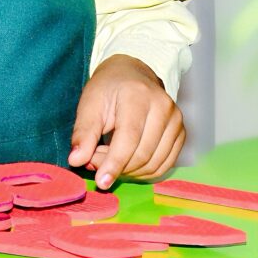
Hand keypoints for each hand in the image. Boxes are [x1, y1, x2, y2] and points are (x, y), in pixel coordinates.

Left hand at [67, 54, 184, 188]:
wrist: (133, 75)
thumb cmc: (108, 89)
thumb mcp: (89, 103)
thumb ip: (84, 133)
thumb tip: (76, 160)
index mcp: (138, 95)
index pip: (129, 138)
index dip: (114, 163)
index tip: (101, 183)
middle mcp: (163, 107)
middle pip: (142, 154)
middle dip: (117, 166)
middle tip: (94, 161)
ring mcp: (176, 120)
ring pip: (154, 164)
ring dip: (128, 171)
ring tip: (108, 157)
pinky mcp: (181, 133)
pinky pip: (163, 166)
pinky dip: (142, 172)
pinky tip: (126, 161)